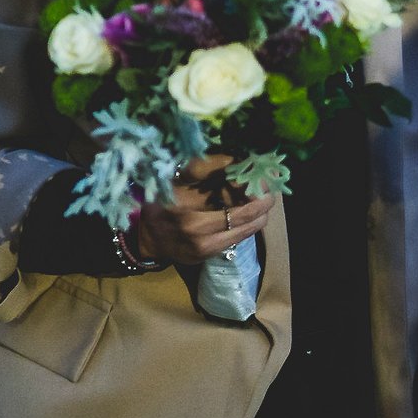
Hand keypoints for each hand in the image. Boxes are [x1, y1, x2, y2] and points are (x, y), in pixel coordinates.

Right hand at [136, 153, 273, 265]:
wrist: (146, 237)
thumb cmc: (162, 201)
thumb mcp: (178, 178)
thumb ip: (207, 168)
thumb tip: (240, 160)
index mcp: (191, 215)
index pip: (236, 203)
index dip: (256, 189)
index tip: (267, 176)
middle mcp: (199, 235)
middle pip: (247, 218)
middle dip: (264, 202)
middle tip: (272, 188)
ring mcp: (204, 250)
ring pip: (246, 231)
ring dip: (259, 214)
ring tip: (264, 198)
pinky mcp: (207, 258)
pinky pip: (236, 239)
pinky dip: (246, 225)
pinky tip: (249, 213)